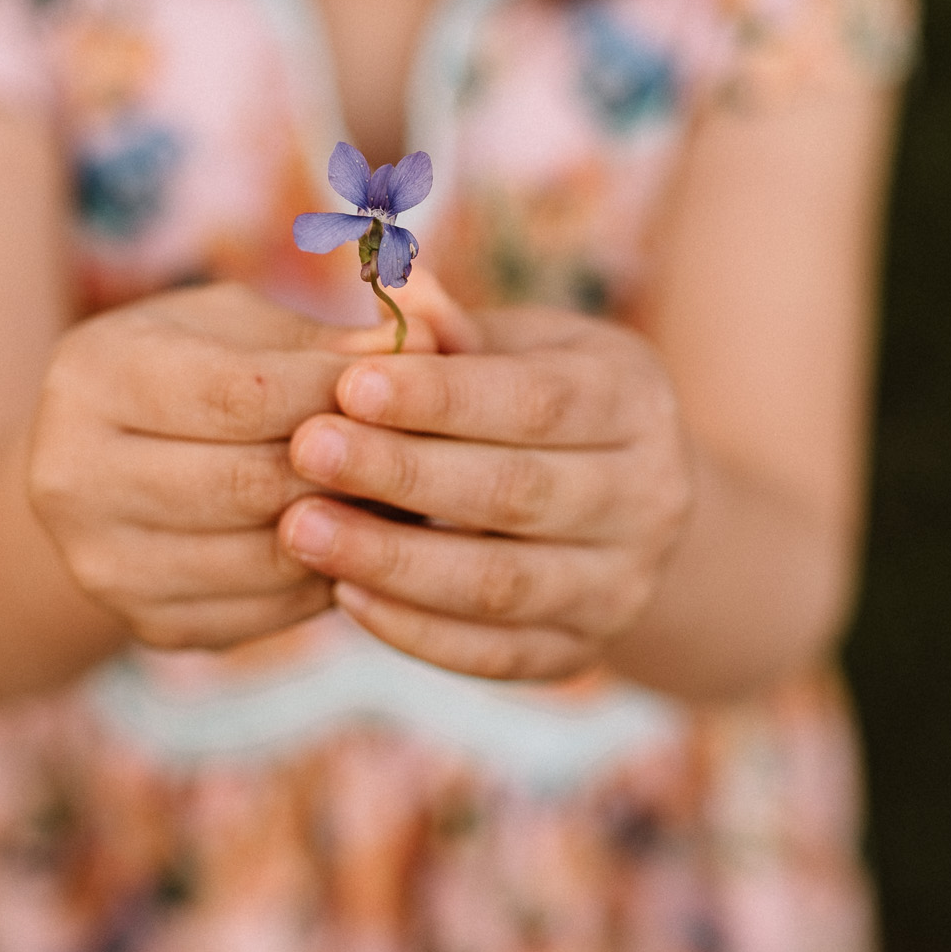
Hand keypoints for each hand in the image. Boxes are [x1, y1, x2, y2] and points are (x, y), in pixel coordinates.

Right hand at [25, 277, 471, 650]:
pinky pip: (269, 612)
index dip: (336, 392)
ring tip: (410, 497)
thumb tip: (437, 336)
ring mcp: (103, 564)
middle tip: (427, 451)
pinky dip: (331, 579)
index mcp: (94, 375)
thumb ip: (329, 339)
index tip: (410, 384)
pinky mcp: (147, 625)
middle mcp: (73, 476)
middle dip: (352, 467)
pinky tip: (366, 545)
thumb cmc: (197, 371)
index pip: (239, 393)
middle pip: (249, 482)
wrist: (113, 471)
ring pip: (266, 556)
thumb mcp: (245, 328)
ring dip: (355, 530)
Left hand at [278, 306, 695, 680]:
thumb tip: (402, 296)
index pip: (540, 402)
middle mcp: (648, 499)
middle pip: (518, 493)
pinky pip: (494, 655)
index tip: (348, 385)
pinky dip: (416, 631)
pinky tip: (344, 595)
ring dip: (395, 561)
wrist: (626, 510)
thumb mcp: (525, 349)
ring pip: (504, 585)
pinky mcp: (581, 653)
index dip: (444, 396)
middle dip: (405, 472)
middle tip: (305, 450)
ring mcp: (621, 586)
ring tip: (301, 529)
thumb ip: (461, 333)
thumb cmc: (547, 403)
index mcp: (636, 403)